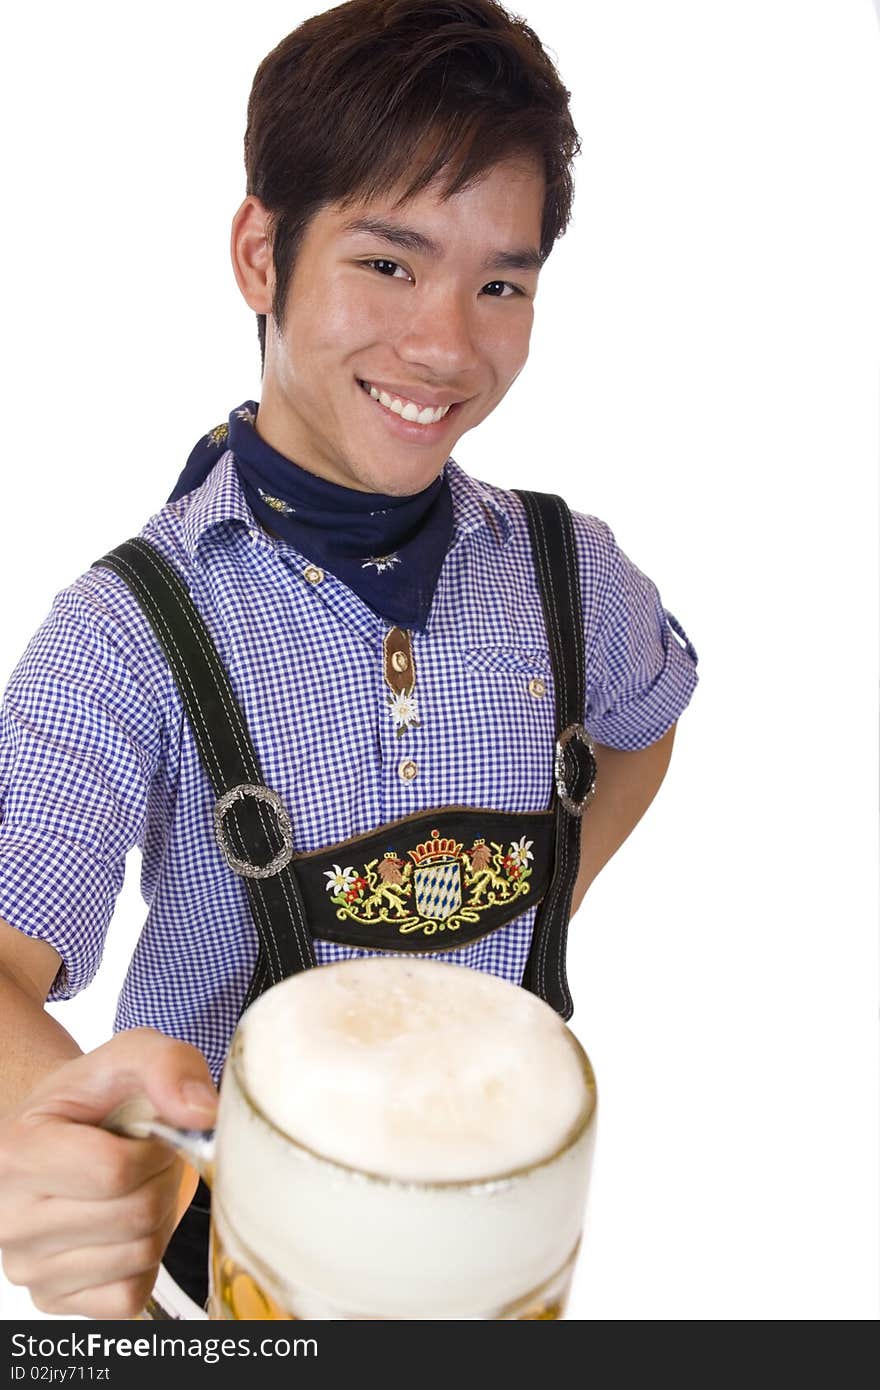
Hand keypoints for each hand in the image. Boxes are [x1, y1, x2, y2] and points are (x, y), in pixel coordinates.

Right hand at [0, 1027, 217, 1317]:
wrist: (64, 1132)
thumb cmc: (97, 1097)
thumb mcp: (132, 1055)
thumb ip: (168, 1066)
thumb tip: (203, 1115)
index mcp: (16, 1153)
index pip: (115, 1171)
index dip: (157, 1150)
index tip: (153, 1133)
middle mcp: (9, 1218)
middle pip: (135, 1216)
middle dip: (162, 1180)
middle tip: (150, 1160)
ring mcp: (28, 1268)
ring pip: (139, 1255)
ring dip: (159, 1218)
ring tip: (136, 1187)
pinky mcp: (52, 1299)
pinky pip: (130, 1296)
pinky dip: (146, 1261)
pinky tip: (126, 1226)